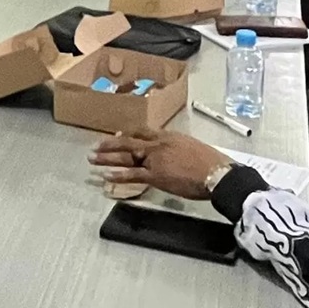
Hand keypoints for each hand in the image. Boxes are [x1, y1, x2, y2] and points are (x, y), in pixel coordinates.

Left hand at [88, 127, 229, 198]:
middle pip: (129, 142)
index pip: (142, 131)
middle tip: (95, 147)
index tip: (117, 135)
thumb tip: (175, 154)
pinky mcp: (156, 176)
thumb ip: (179, 149)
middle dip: (110, 145)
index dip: (127, 134)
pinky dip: (118, 175)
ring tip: (92, 159)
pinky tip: (106, 175)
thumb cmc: (211, 163)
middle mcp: (159, 145)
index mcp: (169, 136)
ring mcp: (155, 160)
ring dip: (107, 158)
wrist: (217, 173)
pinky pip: (133, 175)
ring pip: (126, 157)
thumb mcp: (193, 148)